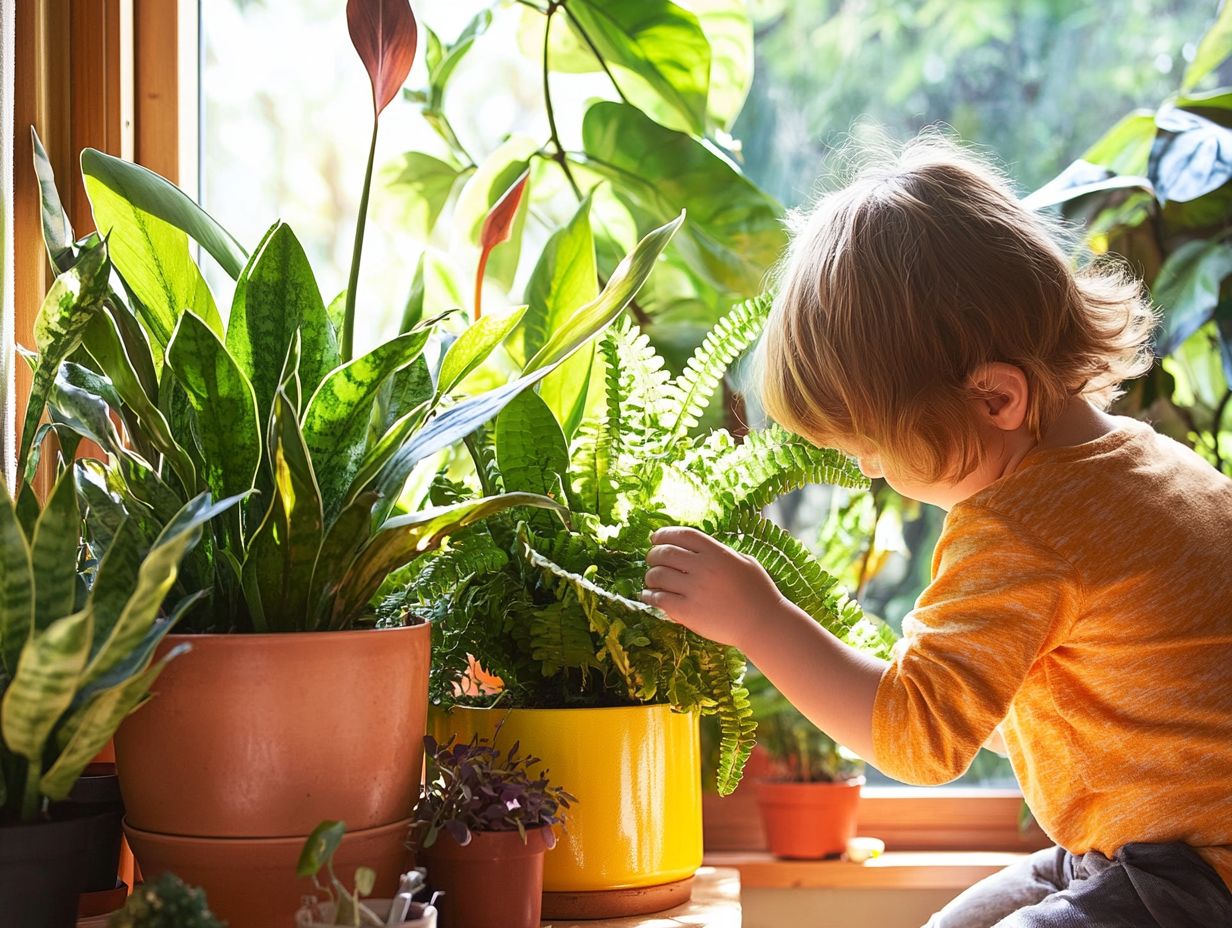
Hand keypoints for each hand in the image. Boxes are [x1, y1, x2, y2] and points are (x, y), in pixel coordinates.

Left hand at [641, 526, 786, 650]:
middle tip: (652, 559)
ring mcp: (694, 590)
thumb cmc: (758, 592)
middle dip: (653, 555)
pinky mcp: (688, 612)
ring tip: (651, 580)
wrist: (763, 624)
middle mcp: (703, 568)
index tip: (656, 538)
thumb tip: (696, 550)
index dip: (664, 534)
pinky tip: (648, 596)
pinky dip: (649, 596)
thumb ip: (720, 553)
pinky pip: (659, 599)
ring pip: (657, 575)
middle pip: (665, 553)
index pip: (683, 535)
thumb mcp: (744, 562)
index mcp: (717, 552)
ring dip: (650, 576)